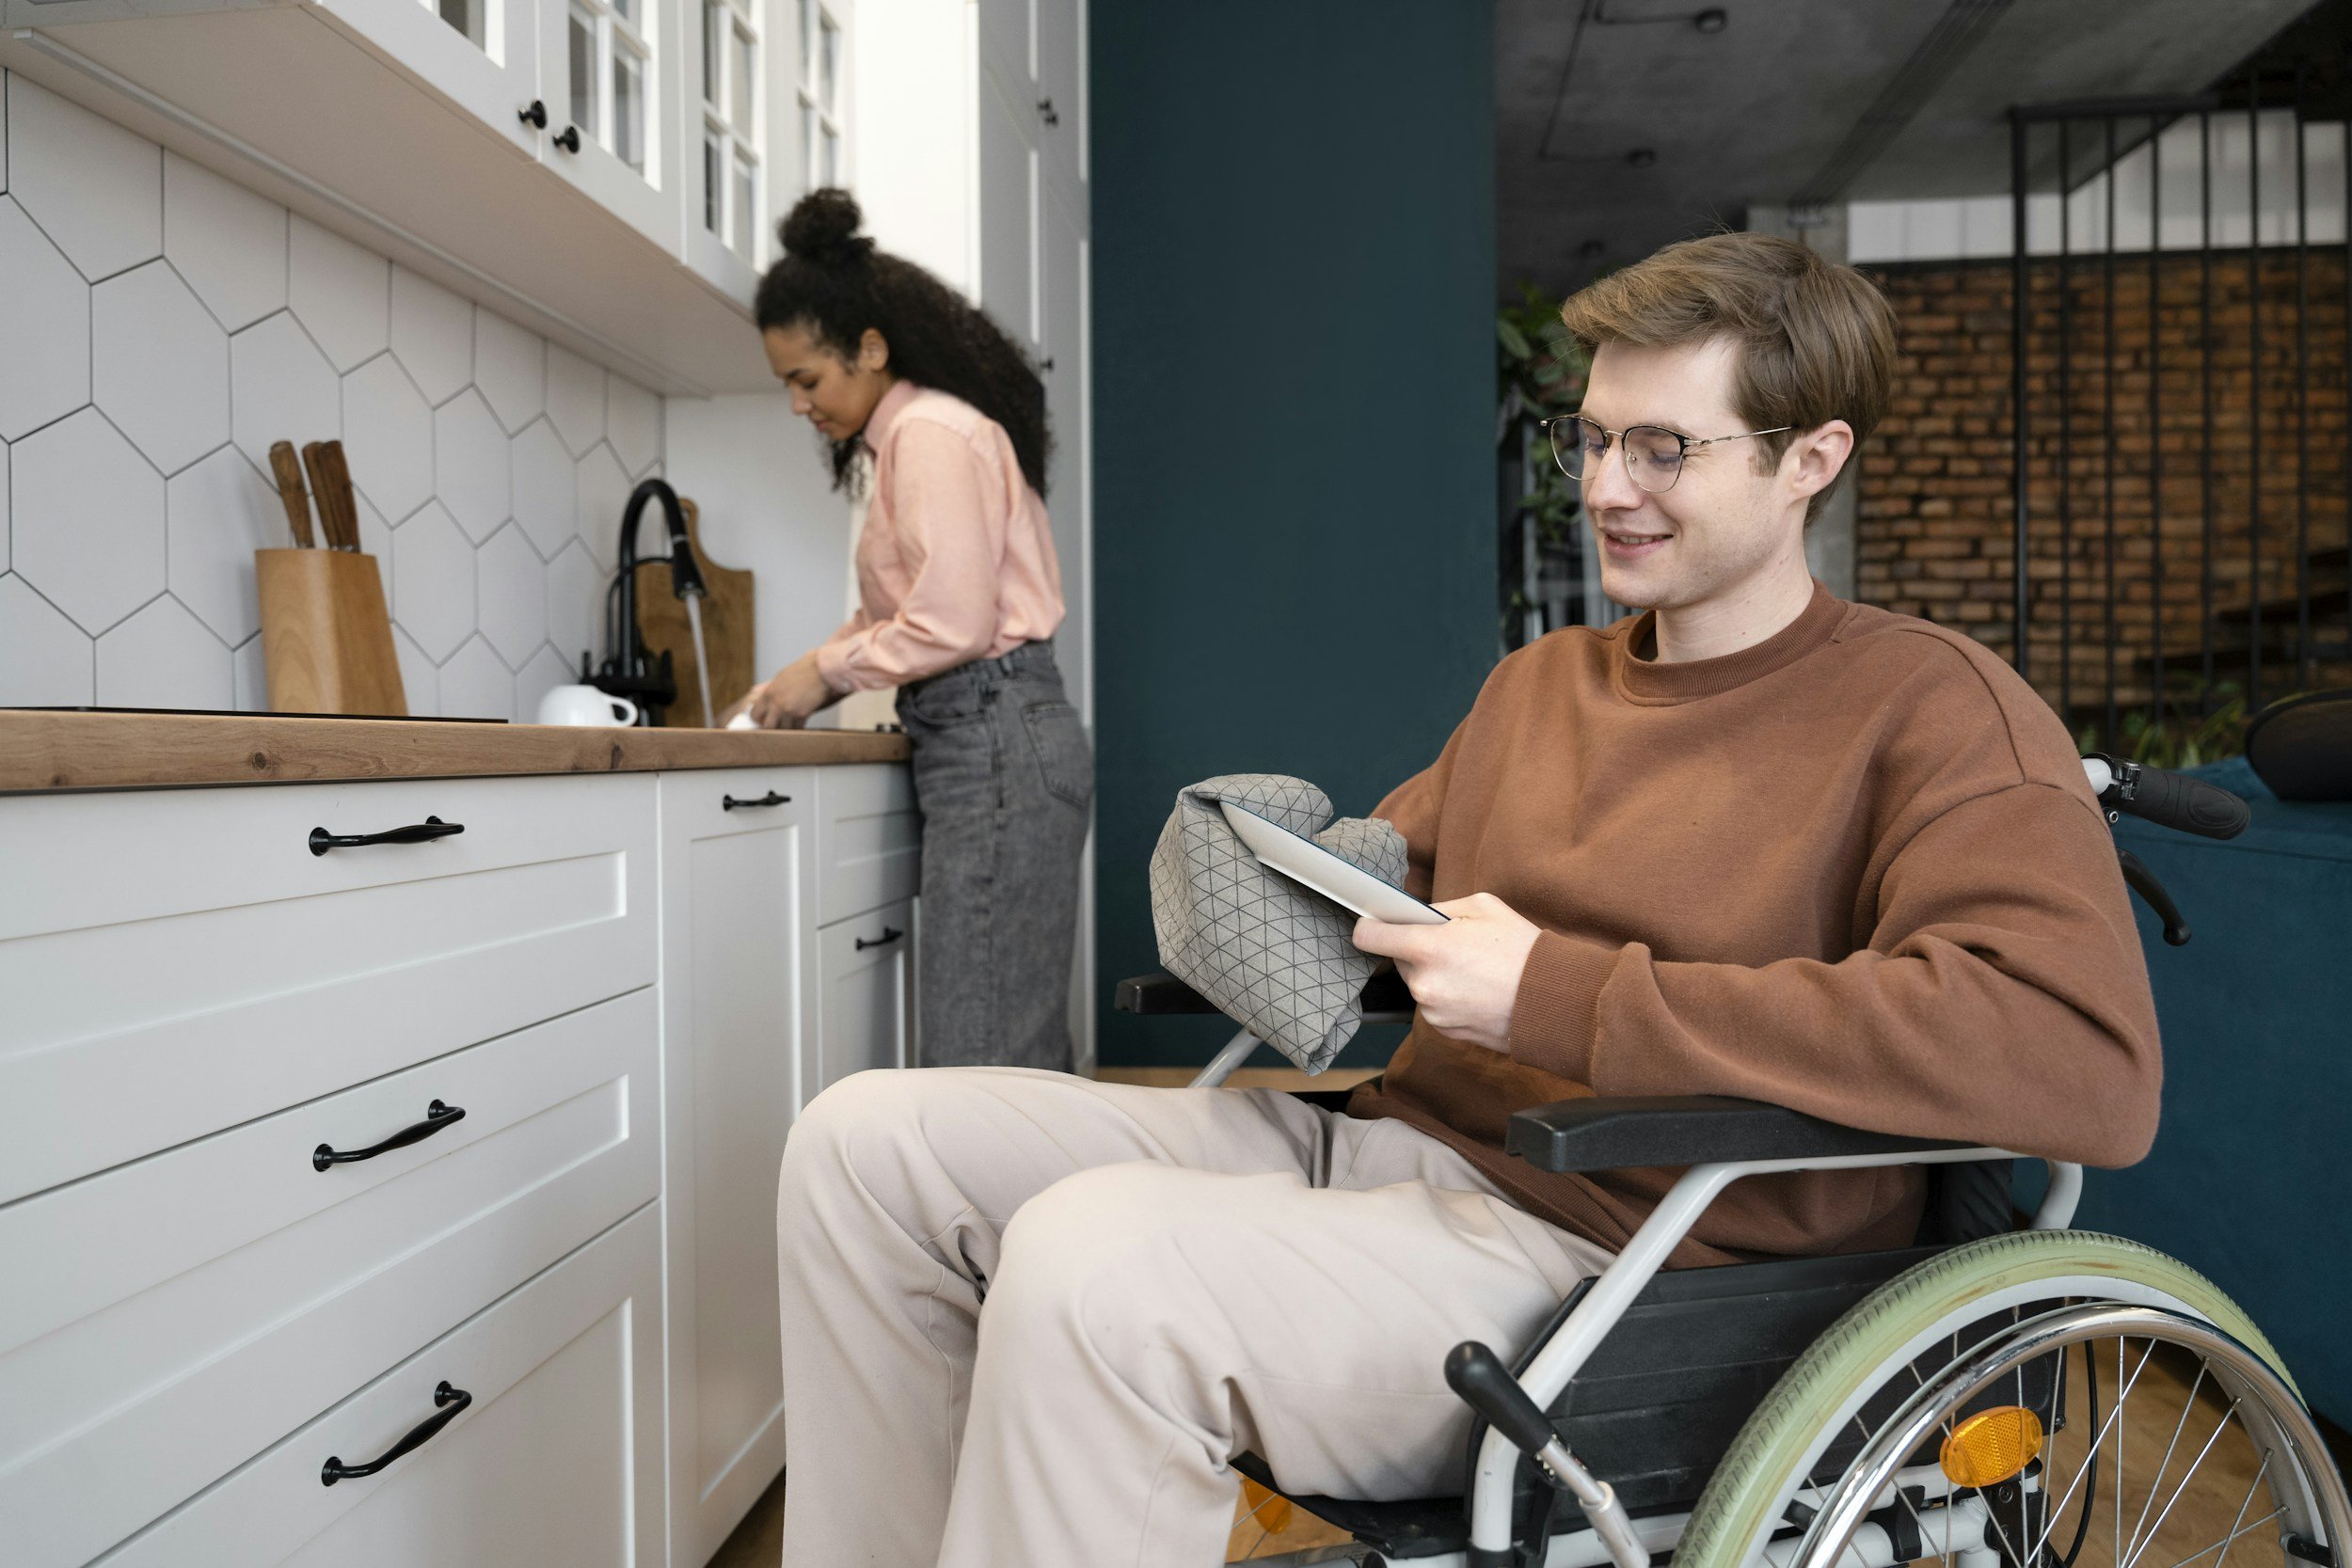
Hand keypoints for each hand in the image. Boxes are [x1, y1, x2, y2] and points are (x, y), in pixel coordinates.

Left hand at [721, 653, 836, 729]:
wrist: (822, 670)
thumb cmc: (803, 670)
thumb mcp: (781, 677)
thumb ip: (768, 688)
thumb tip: (754, 691)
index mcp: (769, 693)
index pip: (755, 714)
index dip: (759, 718)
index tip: (764, 719)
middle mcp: (777, 704)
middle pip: (767, 726)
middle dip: (771, 728)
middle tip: (776, 726)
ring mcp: (790, 711)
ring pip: (783, 730)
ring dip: (786, 729)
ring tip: (790, 725)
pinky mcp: (803, 715)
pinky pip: (797, 728)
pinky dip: (798, 728)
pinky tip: (800, 723)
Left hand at [1350, 892, 1541, 1053]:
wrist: (1552, 1002)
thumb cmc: (1522, 951)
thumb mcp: (1484, 907)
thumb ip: (1441, 909)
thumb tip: (1417, 915)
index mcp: (1428, 948)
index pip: (1370, 937)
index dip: (1370, 927)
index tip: (1375, 923)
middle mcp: (1423, 984)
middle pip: (1399, 959)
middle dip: (1418, 950)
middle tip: (1454, 946)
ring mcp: (1433, 1011)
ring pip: (1418, 983)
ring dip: (1435, 975)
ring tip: (1473, 970)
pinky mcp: (1445, 1031)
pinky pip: (1434, 1005)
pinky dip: (1448, 997)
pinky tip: (1476, 990)